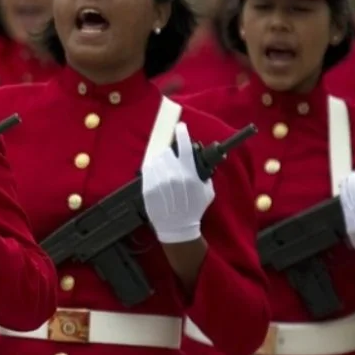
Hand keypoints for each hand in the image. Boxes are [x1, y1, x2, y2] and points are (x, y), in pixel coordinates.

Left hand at [141, 122, 214, 242]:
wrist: (177, 227)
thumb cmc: (194, 209)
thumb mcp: (207, 191)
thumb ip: (204, 174)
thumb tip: (204, 161)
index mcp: (189, 173)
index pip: (184, 146)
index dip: (182, 133)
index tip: (180, 128)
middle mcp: (173, 175)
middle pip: (166, 151)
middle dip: (169, 154)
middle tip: (172, 160)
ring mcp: (159, 181)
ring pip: (155, 159)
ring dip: (160, 162)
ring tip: (164, 170)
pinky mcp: (148, 188)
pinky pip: (146, 169)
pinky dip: (151, 169)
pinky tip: (156, 174)